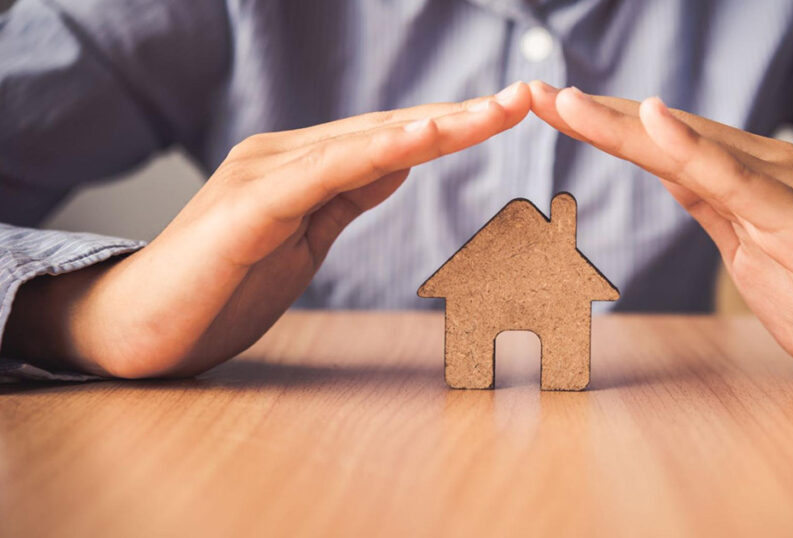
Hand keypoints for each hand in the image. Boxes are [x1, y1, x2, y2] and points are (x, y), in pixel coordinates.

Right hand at [4, 82, 532, 377]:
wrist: (136, 329)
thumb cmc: (220, 285)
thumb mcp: (304, 237)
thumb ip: (347, 195)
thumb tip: (401, 161)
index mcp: (301, 165)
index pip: (390, 139)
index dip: (451, 126)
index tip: (509, 114)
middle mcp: (284, 156)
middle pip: (387, 130)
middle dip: (460, 116)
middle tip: (525, 98)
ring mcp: (263, 177)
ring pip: (362, 143)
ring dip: (433, 126)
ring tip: (492, 111)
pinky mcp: (247, 210)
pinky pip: (320, 176)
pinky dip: (371, 154)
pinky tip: (418, 139)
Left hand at [529, 81, 792, 384]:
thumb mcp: (747, 243)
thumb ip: (711, 200)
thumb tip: (665, 167)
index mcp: (744, 173)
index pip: (658, 142)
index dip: (601, 123)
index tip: (544, 107)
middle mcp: (763, 165)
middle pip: (662, 134)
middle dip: (593, 114)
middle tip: (532, 94)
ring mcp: (784, 186)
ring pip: (689, 146)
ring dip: (622, 123)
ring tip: (567, 102)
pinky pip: (736, 181)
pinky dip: (693, 150)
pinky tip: (654, 122)